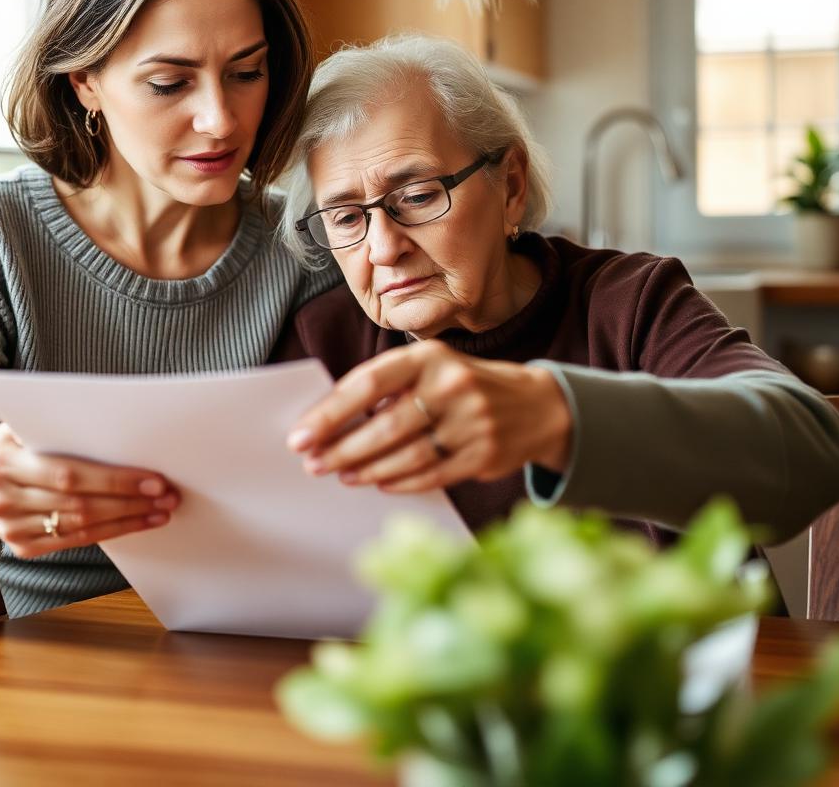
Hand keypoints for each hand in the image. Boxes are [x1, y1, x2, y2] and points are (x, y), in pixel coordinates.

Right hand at [0, 424, 180, 557]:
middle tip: (168, 496)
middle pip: (79, 504)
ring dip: (126, 520)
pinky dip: (109, 534)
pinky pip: (73, 542)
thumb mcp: (15, 429)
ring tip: (160, 511)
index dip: (114, 480)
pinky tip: (135, 524)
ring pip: (80, 526)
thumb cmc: (5, 450)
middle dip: (129, 501)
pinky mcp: (21, 547)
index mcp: (4, 461)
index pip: (69, 474)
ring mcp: (11, 527)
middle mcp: (4, 497)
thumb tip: (115, 425)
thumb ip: (53, 426)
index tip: (154, 478)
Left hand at [286, 339, 571, 492]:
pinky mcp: (483, 454)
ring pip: (405, 454)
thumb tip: (327, 420)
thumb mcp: (431, 368)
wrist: (539, 406)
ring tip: (341, 474)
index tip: (299, 436)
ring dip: (366, 469)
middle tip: (313, 463)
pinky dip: (399, 481)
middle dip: (341, 448)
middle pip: (383, 425)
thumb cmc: (465, 386)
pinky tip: (377, 482)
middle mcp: (451, 385)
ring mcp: (471, 421)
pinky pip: (431, 474)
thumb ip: (388, 387)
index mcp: (429, 357)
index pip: (367, 384)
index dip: (328, 414)